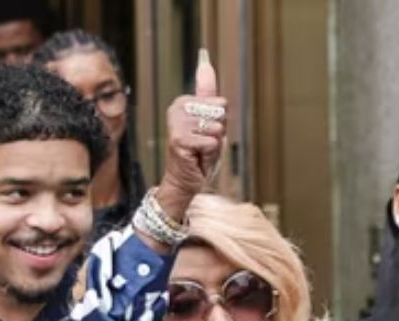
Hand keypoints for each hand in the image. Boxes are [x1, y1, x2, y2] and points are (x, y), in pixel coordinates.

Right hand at [155, 49, 227, 217]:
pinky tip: (196, 157)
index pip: (221, 104)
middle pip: (220, 113)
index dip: (220, 122)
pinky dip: (209, 154)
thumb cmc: (198, 152)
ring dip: (213, 145)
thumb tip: (205, 61)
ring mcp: (176, 124)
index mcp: (184, 101)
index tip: (205, 132)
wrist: (185, 180)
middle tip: (203, 144)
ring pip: (216, 128)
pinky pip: (211, 142)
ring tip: (200, 151)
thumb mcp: (208, 120)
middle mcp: (177, 109)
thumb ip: (207, 92)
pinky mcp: (179, 140)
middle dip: (218, 132)